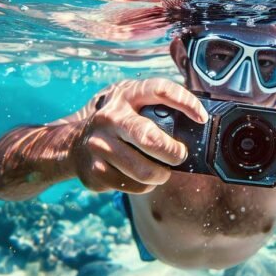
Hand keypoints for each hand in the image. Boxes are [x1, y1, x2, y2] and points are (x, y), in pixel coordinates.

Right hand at [73, 78, 208, 192]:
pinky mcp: (95, 169)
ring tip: (163, 171)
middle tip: (180, 155)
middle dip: (173, 152)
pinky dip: (145, 186)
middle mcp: (111, 117)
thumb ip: (158, 110)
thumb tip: (199, 128)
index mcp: (127, 95)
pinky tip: (142, 178)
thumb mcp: (134, 106)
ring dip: (161, 175)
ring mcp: (100, 144)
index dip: (185, 102)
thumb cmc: (119, 124)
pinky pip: (132, 186)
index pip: (160, 90)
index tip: (201, 118)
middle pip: (149, 137)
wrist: (74, 144)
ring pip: (143, 170)